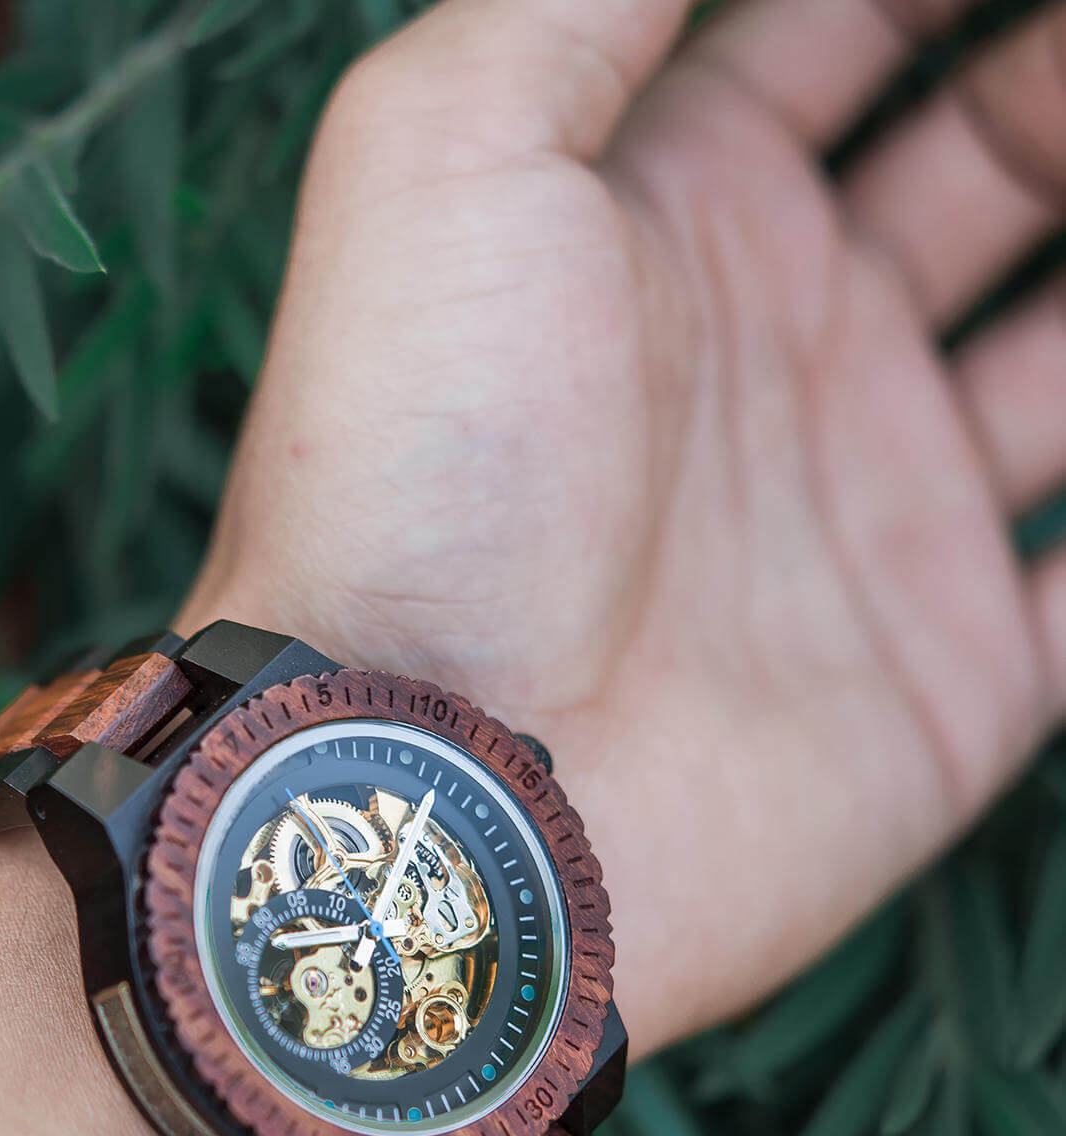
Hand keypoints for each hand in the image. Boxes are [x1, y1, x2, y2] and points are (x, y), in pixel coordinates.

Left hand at [180, 0, 1065, 1051]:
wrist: (436, 779)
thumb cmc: (413, 470)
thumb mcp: (442, 156)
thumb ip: (582, 2)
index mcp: (671, 216)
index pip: (846, 21)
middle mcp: (780, 350)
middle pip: (996, 155)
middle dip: (1063, 80)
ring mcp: (868, 514)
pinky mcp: (944, 681)